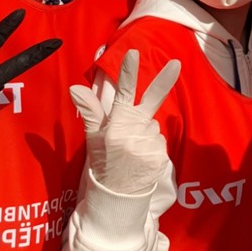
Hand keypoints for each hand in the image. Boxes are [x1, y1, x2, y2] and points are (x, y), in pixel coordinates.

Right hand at [70, 50, 179, 194]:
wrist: (116, 198)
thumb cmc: (103, 163)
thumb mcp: (92, 138)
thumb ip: (90, 111)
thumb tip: (75, 87)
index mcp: (115, 125)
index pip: (122, 94)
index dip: (128, 72)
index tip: (133, 52)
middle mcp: (132, 132)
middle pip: (150, 100)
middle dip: (164, 79)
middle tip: (176, 62)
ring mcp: (148, 144)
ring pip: (152, 124)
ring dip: (145, 130)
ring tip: (132, 148)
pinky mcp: (161, 156)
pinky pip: (159, 140)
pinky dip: (152, 144)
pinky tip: (142, 156)